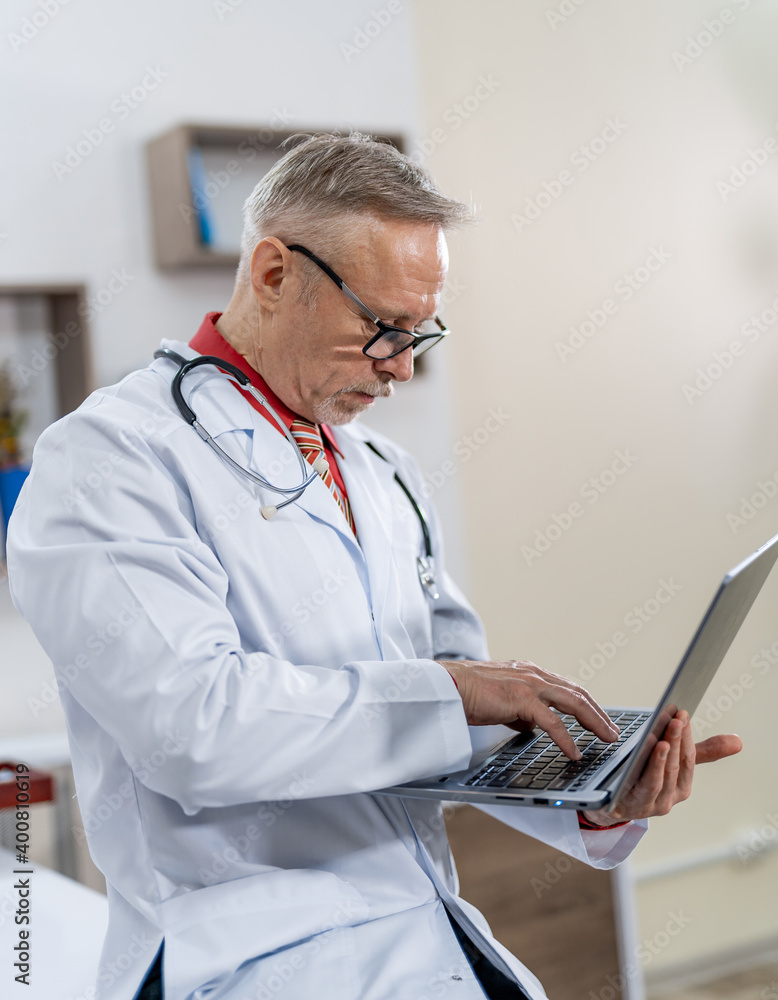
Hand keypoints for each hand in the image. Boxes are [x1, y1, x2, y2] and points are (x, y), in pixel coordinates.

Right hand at [439, 658, 620, 758]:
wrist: (447, 686)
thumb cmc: (467, 694)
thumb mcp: (500, 701)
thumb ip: (518, 711)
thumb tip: (530, 727)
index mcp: (530, 673)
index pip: (567, 687)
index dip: (586, 703)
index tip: (599, 718)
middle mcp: (534, 674)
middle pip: (577, 693)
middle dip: (598, 713)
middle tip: (612, 731)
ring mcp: (529, 684)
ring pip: (573, 702)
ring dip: (594, 721)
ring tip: (607, 738)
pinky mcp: (521, 698)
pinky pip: (552, 721)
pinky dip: (567, 738)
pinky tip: (575, 752)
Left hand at [580, 709, 742, 826]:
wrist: (610, 806)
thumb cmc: (645, 779)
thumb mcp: (672, 764)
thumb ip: (701, 752)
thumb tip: (738, 741)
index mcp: (681, 788)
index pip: (688, 759)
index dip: (687, 737)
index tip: (682, 713)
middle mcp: (668, 799)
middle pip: (674, 767)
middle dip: (677, 742)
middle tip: (676, 719)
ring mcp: (648, 806)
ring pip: (658, 780)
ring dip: (662, 759)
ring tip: (664, 739)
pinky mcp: (626, 807)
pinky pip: (638, 789)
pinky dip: (642, 774)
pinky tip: (640, 757)